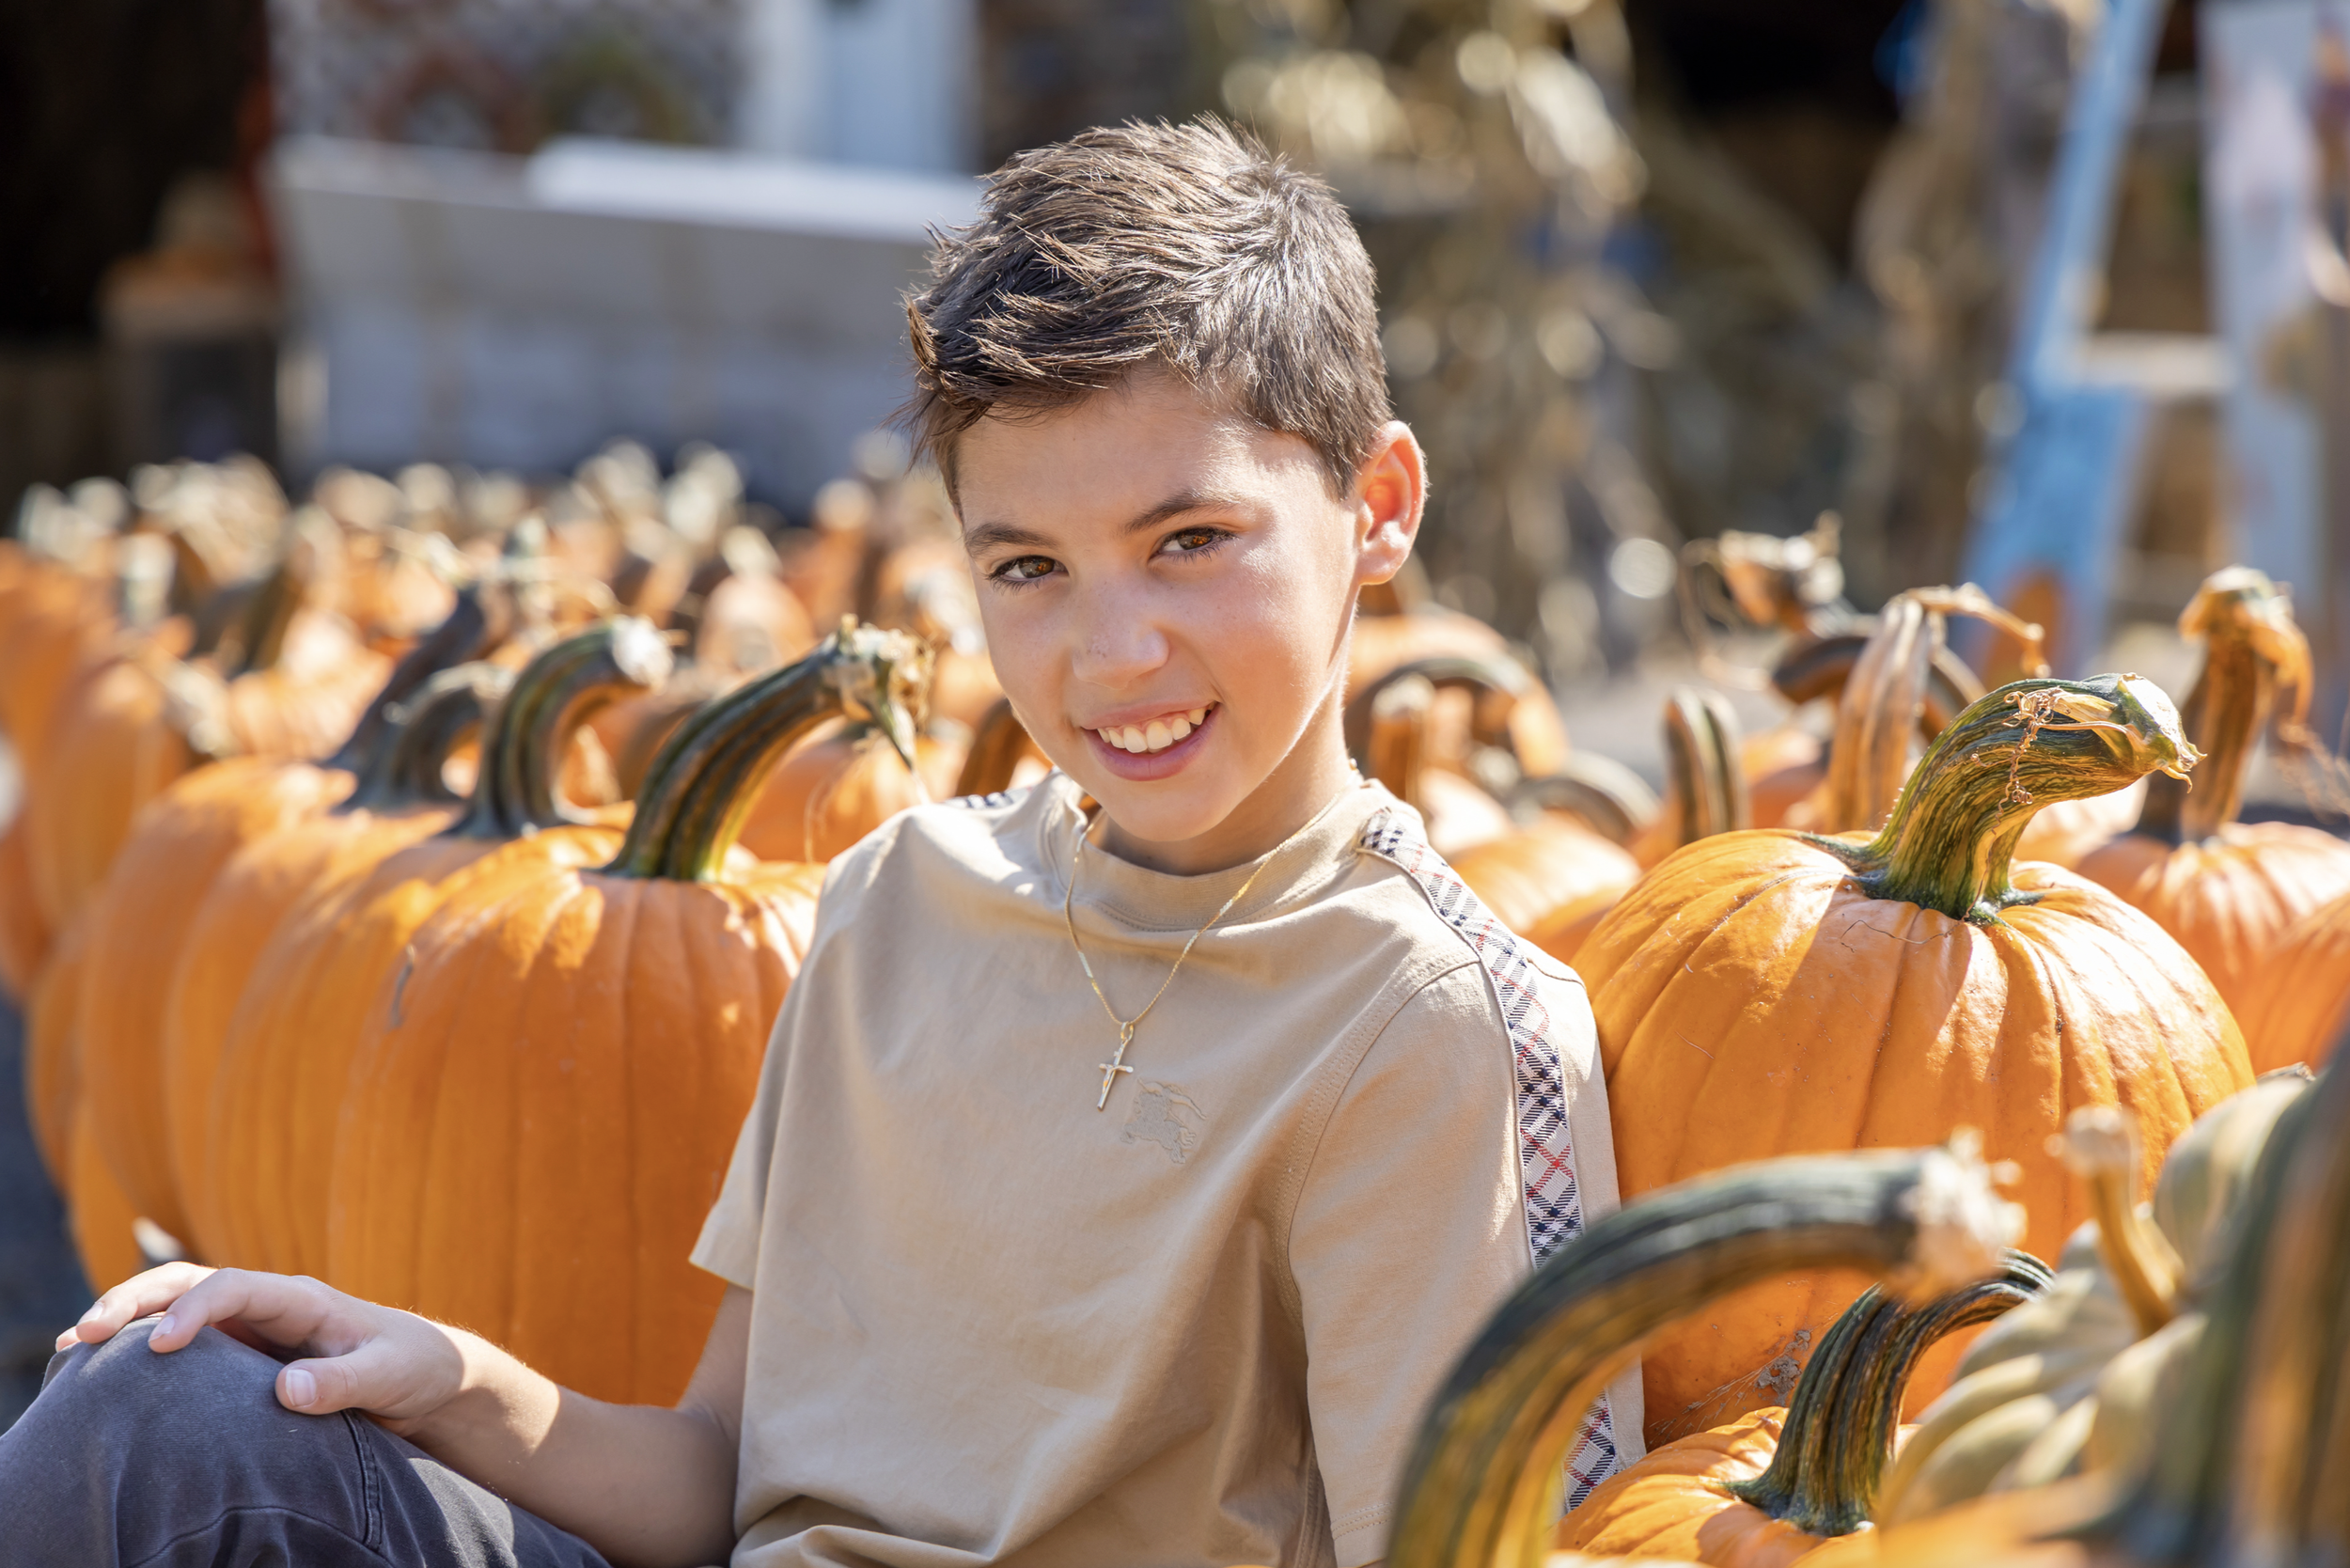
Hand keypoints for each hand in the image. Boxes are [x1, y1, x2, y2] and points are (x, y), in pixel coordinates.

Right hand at [57, 1264, 470, 1427]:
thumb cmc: (409, 1368)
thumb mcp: (387, 1376)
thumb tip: (285, 1389)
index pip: (234, 1287)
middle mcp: (266, 1303)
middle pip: (189, 1284)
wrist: (421, 1375)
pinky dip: (138, 1348)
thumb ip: (343, 1383)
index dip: (194, 1310)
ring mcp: (248, 1326)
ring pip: (174, 1306)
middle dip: (135, 1301)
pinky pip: (180, 1341)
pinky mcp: (237, 1354)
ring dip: (125, 1320)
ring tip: (72, 1350)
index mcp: (300, 1298)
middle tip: (85, 1336)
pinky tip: (99, 1370)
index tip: (161, 1347)